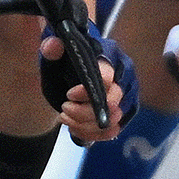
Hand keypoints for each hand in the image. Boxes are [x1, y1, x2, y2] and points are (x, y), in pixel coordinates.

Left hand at [42, 24, 132, 142]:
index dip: (85, 92)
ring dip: (84, 125)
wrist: (70, 73)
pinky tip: (75, 127)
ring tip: (65, 117)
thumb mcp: (55, 53)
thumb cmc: (66, 60)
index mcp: (110, 57)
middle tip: (64, 107)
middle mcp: (125, 78)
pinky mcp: (124, 115)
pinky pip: (112, 132)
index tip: (68, 94)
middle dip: (83, 112)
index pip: (106, 79)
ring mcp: (127, 98)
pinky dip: (91, 134)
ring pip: (113, 122)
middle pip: (112, 105)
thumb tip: (53, 45)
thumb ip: (51, 48)